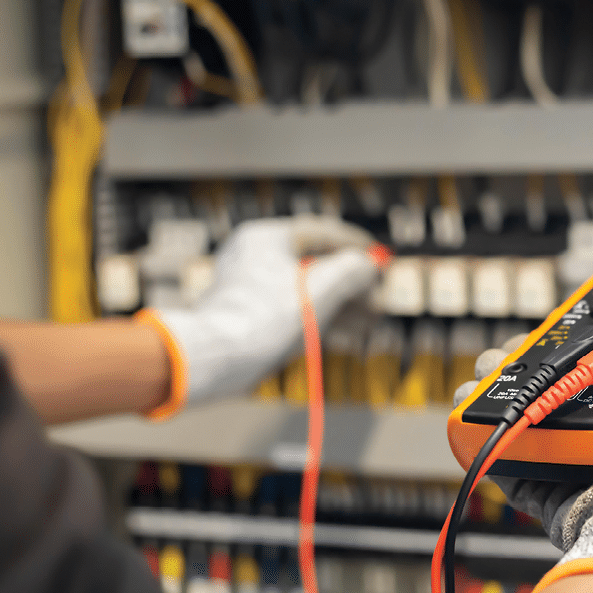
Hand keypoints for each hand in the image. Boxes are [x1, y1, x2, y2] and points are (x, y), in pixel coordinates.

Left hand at [141, 217, 384, 414]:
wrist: (214, 360)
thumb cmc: (262, 320)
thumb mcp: (319, 290)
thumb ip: (351, 271)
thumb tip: (367, 265)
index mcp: (265, 238)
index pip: (321, 232)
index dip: (356, 246)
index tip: (379, 258)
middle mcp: (254, 257)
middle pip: (314, 263)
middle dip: (351, 283)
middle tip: (378, 296)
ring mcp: (249, 286)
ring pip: (305, 290)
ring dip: (341, 304)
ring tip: (370, 319)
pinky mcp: (248, 315)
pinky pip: (291, 308)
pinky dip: (319, 317)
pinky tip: (346, 332)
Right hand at [455, 299, 592, 592]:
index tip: (587, 307)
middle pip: (574, 377)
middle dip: (542, 351)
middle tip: (528, 335)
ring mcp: (587, 459)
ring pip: (536, 407)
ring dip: (506, 381)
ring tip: (493, 363)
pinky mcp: (555, 483)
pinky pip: (512, 451)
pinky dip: (485, 430)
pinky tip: (475, 403)